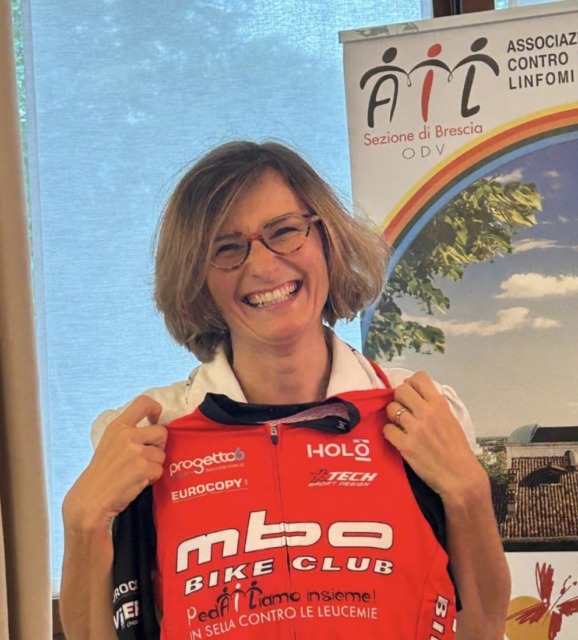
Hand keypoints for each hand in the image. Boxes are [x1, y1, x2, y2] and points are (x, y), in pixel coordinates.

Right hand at [63, 396, 166, 528]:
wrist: (91, 498)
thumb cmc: (102, 472)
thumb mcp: (110, 443)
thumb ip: (128, 433)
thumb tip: (153, 425)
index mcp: (118, 426)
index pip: (143, 402)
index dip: (156, 408)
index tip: (155, 418)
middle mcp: (127, 435)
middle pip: (161, 432)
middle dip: (158, 446)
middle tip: (145, 456)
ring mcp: (136, 452)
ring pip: (162, 454)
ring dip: (154, 465)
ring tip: (136, 472)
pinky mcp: (143, 468)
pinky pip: (159, 470)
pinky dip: (152, 478)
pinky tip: (136, 481)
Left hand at [383, 371, 485, 501]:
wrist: (460, 476)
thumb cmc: (457, 448)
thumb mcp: (451, 419)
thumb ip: (434, 406)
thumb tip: (417, 395)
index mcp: (439, 405)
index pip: (419, 378)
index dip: (412, 383)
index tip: (412, 393)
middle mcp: (426, 413)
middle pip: (400, 390)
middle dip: (399, 398)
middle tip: (404, 409)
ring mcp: (414, 429)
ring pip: (391, 408)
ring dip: (393, 416)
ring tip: (401, 424)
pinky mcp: (405, 445)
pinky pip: (387, 429)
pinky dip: (390, 433)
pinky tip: (398, 438)